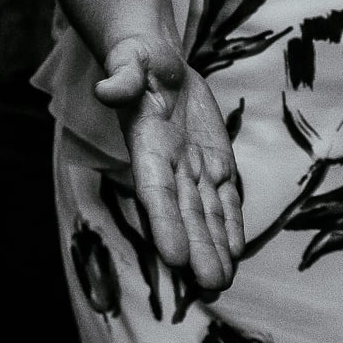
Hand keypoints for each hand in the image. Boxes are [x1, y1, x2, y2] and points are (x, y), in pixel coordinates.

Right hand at [96, 35, 243, 291]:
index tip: (173, 256)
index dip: (164, 223)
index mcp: (146, 144)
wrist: (156, 62)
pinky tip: (235, 251)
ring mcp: (192, 167)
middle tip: (208, 284)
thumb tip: (107, 89)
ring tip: (221, 282)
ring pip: (206, 213)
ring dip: (214, 247)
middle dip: (196, 249)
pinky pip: (224, 198)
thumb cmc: (137, 58)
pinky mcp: (214, 162)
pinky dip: (229, 225)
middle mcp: (168, 164)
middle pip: (183, 213)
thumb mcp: (129, 59)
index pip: (154, 190)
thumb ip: (122, 76)